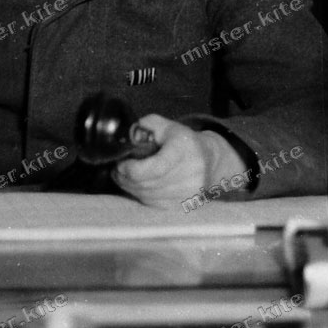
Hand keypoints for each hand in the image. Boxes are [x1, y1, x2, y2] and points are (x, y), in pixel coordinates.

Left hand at [111, 115, 247, 207]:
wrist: (210, 160)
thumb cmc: (185, 141)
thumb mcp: (168, 125)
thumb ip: (148, 124)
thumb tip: (131, 134)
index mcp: (184, 151)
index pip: (156, 168)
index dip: (133, 169)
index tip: (121, 163)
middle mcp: (188, 174)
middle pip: (147, 183)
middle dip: (125, 177)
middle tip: (117, 168)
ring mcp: (186, 192)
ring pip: (147, 195)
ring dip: (129, 187)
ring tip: (123, 175)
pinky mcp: (181, 204)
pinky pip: (152, 202)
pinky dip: (139, 194)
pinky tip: (136, 184)